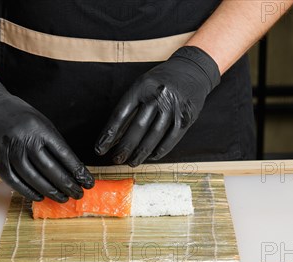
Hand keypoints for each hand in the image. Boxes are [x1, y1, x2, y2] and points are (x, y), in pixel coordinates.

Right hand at [0, 73, 93, 201]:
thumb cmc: (15, 114)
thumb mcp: (38, 121)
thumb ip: (51, 142)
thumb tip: (69, 167)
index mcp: (40, 128)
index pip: (65, 155)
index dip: (78, 171)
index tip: (88, 181)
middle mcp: (25, 140)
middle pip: (51, 169)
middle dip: (68, 185)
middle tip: (78, 194)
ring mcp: (9, 152)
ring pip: (34, 179)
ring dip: (51, 191)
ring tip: (63, 198)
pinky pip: (15, 182)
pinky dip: (29, 192)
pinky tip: (40, 196)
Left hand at [95, 46, 220, 166]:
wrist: (192, 69)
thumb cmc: (162, 80)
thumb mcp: (143, 85)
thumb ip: (130, 107)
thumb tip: (115, 135)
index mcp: (141, 87)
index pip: (121, 114)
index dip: (109, 134)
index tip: (100, 148)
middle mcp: (157, 96)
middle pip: (137, 127)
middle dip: (125, 147)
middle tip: (116, 160)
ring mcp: (173, 107)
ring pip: (154, 136)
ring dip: (141, 153)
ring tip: (132, 162)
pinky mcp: (185, 117)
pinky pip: (171, 138)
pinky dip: (161, 150)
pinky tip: (152, 157)